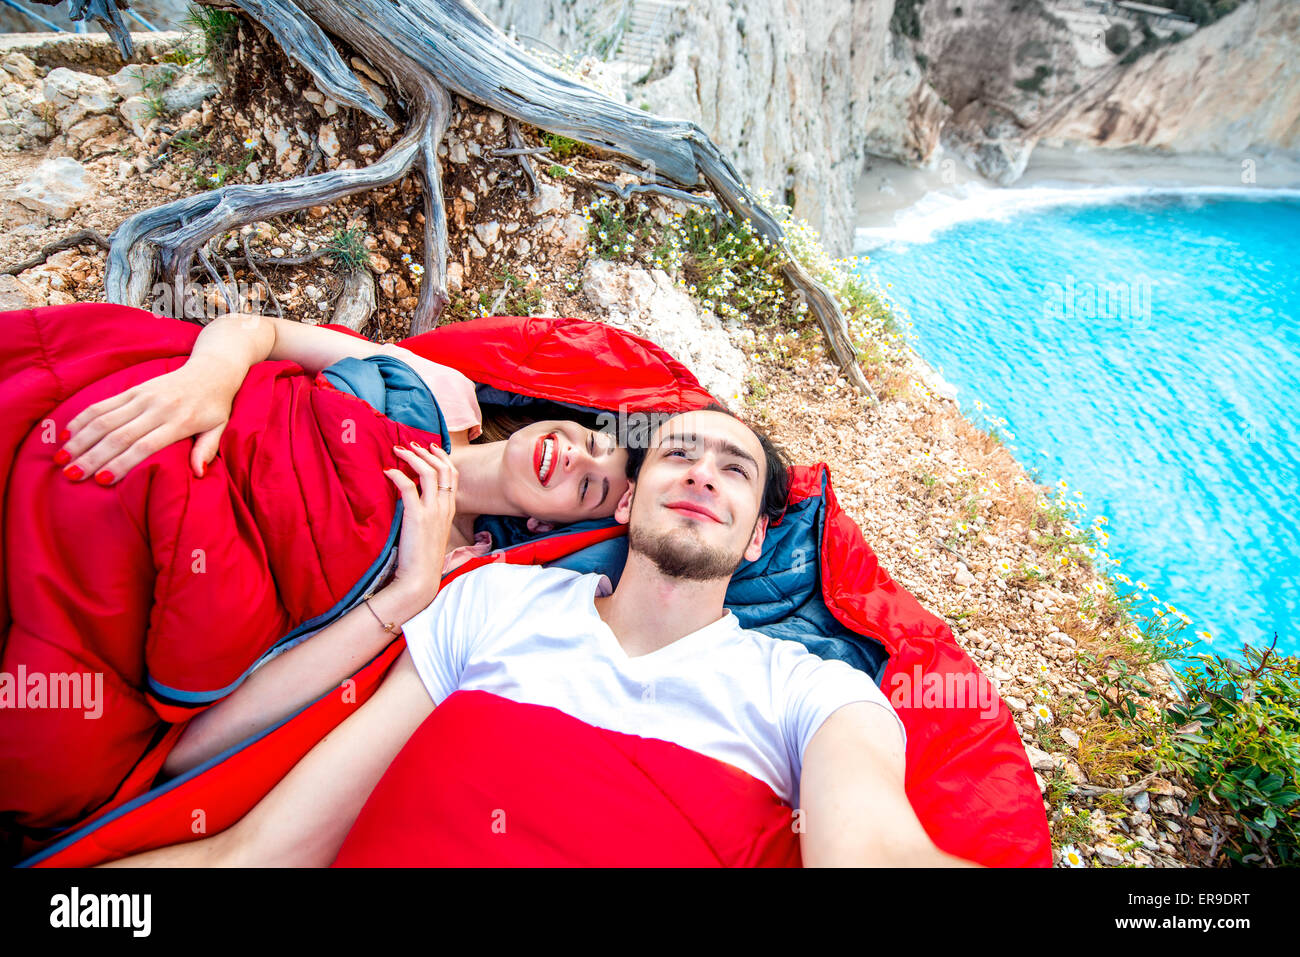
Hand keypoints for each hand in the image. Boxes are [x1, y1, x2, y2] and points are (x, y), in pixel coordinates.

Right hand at [56, 354, 243, 485]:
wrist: (212, 369)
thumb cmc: (215, 406)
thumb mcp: (219, 428)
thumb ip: (207, 449)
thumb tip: (199, 474)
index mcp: (179, 422)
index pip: (145, 446)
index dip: (122, 463)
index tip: (101, 480)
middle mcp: (158, 408)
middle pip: (119, 435)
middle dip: (92, 457)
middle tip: (71, 476)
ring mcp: (143, 396)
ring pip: (105, 419)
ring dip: (81, 439)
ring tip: (62, 460)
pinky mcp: (133, 388)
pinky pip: (103, 403)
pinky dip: (83, 418)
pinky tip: (67, 434)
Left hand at [384, 441, 458, 603]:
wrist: (420, 579)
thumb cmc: (422, 559)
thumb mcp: (431, 533)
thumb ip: (427, 514)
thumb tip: (412, 500)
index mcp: (449, 510)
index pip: (452, 476)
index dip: (442, 458)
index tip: (429, 448)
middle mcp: (444, 508)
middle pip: (443, 469)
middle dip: (427, 452)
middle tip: (411, 444)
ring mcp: (432, 512)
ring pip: (428, 473)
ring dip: (413, 457)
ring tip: (398, 450)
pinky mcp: (417, 517)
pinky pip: (408, 487)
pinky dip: (398, 475)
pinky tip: (387, 471)